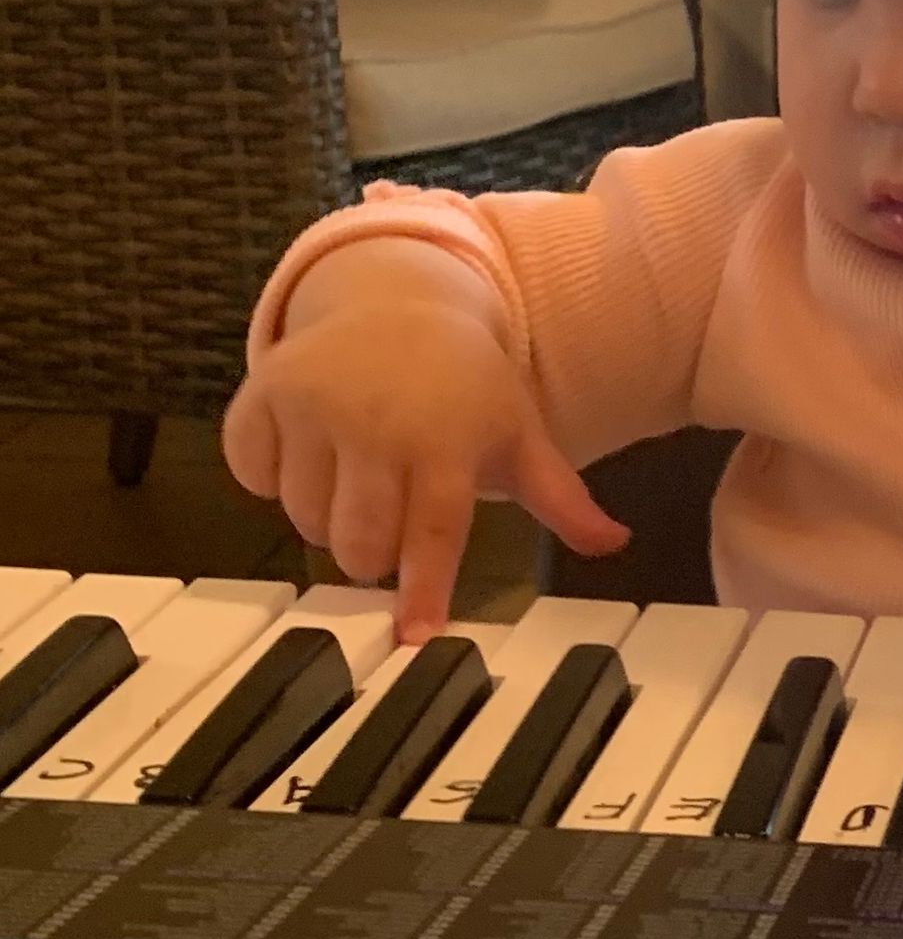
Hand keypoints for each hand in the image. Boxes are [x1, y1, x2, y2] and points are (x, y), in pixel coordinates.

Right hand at [223, 299, 627, 638]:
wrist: (401, 300)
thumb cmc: (464, 386)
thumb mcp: (519, 435)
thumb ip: (562, 499)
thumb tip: (614, 543)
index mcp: (443, 439)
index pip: (432, 532)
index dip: (423, 590)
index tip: (414, 638)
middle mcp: (374, 421)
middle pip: (357, 543)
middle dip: (372, 554)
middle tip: (389, 523)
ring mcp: (311, 405)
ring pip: (304, 517)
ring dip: (325, 518)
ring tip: (356, 480)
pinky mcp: (263, 393)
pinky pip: (252, 473)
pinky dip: (271, 477)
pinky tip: (307, 452)